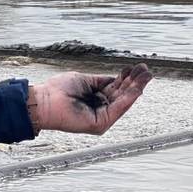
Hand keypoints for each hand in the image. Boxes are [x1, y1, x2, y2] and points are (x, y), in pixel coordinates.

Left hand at [29, 65, 152, 134]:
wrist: (45, 100)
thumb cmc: (58, 90)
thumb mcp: (85, 80)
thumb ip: (102, 81)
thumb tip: (117, 77)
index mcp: (95, 98)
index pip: (116, 87)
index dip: (127, 77)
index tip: (136, 67)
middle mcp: (100, 108)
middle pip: (122, 94)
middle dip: (136, 82)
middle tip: (147, 70)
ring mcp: (101, 117)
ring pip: (124, 101)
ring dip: (136, 88)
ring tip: (147, 75)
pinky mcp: (100, 124)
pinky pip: (118, 109)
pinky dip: (128, 98)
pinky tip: (136, 88)